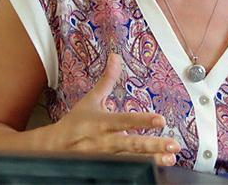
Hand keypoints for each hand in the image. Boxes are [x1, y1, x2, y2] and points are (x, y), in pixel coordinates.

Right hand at [45, 54, 178, 165]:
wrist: (54, 147)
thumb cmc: (76, 123)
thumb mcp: (91, 99)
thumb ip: (107, 80)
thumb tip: (115, 57)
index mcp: (102, 123)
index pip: (125, 120)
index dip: (143, 121)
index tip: (161, 120)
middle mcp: (105, 141)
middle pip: (131, 144)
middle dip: (153, 146)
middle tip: (174, 145)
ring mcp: (105, 158)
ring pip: (131, 161)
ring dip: (152, 161)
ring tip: (170, 160)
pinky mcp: (105, 169)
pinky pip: (123, 171)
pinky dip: (139, 170)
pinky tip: (156, 170)